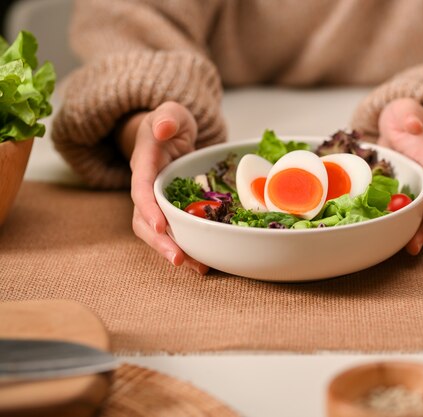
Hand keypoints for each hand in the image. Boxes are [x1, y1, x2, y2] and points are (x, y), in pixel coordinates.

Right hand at [117, 101, 208, 273]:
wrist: (171, 131)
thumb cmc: (171, 122)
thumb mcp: (171, 112)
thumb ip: (168, 117)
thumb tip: (164, 128)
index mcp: (144, 162)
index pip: (142, 188)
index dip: (148, 208)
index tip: (159, 226)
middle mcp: (147, 186)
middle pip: (144, 219)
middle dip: (159, 242)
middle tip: (178, 259)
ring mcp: (158, 200)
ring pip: (158, 232)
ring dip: (175, 251)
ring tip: (197, 268)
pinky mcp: (170, 209)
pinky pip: (175, 231)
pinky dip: (188, 247)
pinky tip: (204, 262)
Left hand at [378, 98, 422, 254]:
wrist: (403, 123)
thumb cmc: (406, 116)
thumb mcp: (408, 108)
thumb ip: (411, 114)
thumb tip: (413, 125)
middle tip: (413, 245)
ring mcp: (413, 189)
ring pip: (418, 215)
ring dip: (413, 233)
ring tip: (405, 250)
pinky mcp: (399, 195)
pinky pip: (400, 214)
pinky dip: (395, 227)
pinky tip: (384, 240)